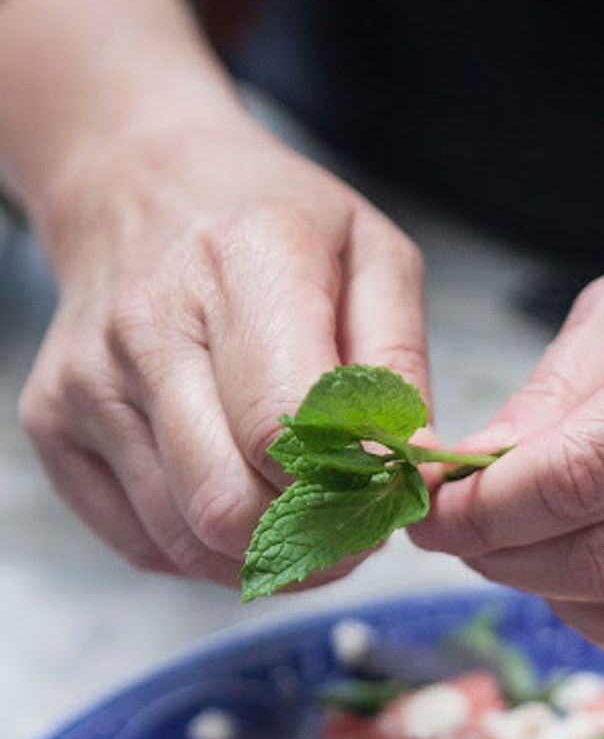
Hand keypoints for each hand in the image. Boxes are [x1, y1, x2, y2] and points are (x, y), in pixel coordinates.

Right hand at [18, 113, 426, 585]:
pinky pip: (142, 544)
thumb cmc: (273, 225)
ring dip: (261, 554)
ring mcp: (88, 382)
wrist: (138, 184)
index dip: (343, 489)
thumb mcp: (371, 255)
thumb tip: (416, 466)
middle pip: (228, 504)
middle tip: (349, 526)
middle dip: (308, 540)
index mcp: (244, 264)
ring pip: (185, 538)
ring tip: (301, 515)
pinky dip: (205, 552)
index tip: (381, 494)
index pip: (282, 427)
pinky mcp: (53, 426)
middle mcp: (149, 326)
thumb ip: (399, 363)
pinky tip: (239, 502)